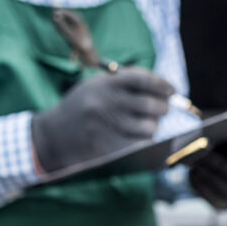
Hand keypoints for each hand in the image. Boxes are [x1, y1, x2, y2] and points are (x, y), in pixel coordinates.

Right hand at [31, 67, 173, 173]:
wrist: (55, 133)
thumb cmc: (82, 106)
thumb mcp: (96, 85)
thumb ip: (125, 82)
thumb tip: (161, 86)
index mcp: (105, 85)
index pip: (142, 79)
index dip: (161, 84)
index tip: (171, 89)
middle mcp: (107, 103)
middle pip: (149, 105)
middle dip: (162, 107)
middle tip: (162, 109)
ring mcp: (108, 126)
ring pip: (149, 127)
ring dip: (154, 126)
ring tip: (149, 124)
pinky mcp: (110, 145)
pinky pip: (140, 144)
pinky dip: (145, 140)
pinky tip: (141, 137)